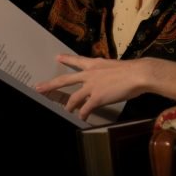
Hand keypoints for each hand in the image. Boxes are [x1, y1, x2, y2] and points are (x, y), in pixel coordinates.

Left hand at [34, 53, 175, 121]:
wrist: (137, 74)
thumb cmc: (131, 70)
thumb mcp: (115, 66)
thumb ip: (107, 71)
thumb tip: (109, 77)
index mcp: (94, 64)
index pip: (77, 60)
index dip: (66, 59)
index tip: (57, 57)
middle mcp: (89, 74)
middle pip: (65, 80)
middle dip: (51, 84)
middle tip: (38, 87)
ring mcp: (91, 86)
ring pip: (73, 98)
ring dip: (69, 105)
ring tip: (67, 109)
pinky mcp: (97, 98)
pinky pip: (86, 109)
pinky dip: (83, 114)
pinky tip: (83, 118)